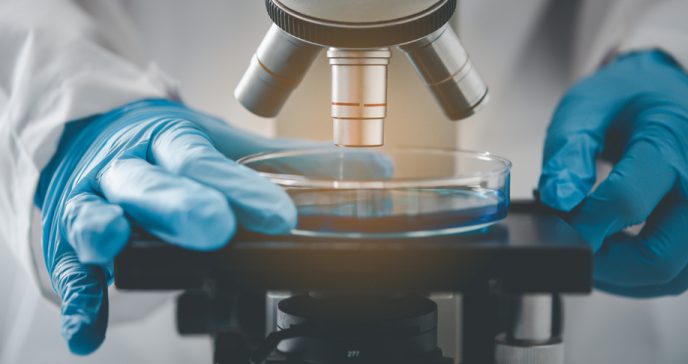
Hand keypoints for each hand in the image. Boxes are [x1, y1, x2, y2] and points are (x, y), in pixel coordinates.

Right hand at [35, 99, 389, 353]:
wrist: (94, 135)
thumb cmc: (172, 149)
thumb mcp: (231, 148)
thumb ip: (299, 164)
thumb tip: (377, 170)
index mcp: (177, 142)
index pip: (211, 162)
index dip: (245, 190)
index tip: (283, 217)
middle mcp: (133, 167)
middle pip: (154, 182)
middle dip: (181, 203)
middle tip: (215, 226)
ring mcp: (95, 200)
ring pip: (95, 212)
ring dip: (102, 228)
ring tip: (112, 243)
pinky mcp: (69, 238)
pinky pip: (68, 269)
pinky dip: (78, 298)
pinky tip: (88, 332)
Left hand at [538, 51, 687, 296]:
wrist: (675, 91)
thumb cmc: (631, 96)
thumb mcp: (588, 106)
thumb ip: (569, 150)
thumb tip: (559, 197)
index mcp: (674, 145)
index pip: (629, 203)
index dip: (584, 224)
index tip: (557, 223)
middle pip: (658, 257)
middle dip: (605, 263)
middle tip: (573, 243)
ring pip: (673, 276)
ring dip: (623, 275)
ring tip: (591, 245)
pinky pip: (684, 271)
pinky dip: (643, 273)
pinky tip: (617, 249)